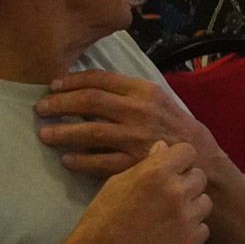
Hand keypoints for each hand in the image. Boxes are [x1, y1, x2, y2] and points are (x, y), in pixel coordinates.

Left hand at [36, 70, 226, 182]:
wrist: (202, 161)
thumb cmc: (177, 128)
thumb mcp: (160, 100)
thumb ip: (131, 93)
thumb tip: (94, 86)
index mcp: (145, 90)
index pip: (101, 79)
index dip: (72, 81)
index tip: (54, 85)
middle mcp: (139, 111)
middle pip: (89, 102)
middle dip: (60, 103)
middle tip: (42, 108)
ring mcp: (135, 138)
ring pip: (89, 132)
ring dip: (62, 132)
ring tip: (44, 134)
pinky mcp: (133, 164)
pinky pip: (98, 162)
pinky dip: (78, 160)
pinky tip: (66, 159)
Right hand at [66, 140, 211, 243]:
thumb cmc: (103, 216)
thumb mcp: (118, 182)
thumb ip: (147, 164)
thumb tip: (164, 147)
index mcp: (157, 172)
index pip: (188, 151)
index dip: (180, 160)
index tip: (173, 170)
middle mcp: (175, 191)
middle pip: (199, 176)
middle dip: (186, 183)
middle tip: (168, 196)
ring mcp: (185, 218)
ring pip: (205, 202)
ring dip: (192, 207)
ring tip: (170, 216)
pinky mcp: (189, 241)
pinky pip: (203, 228)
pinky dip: (191, 231)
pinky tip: (173, 233)